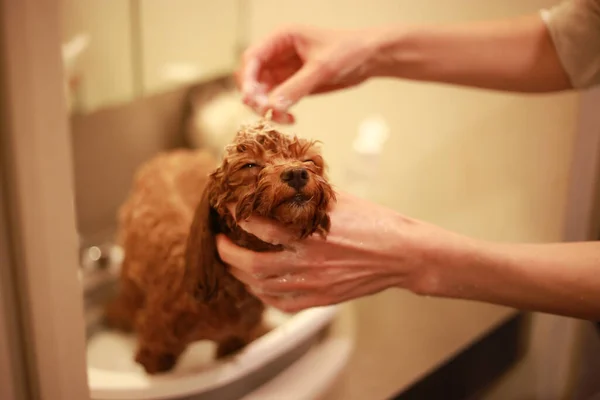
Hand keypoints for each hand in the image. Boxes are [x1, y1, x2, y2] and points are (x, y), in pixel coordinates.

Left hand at [216, 192, 460, 311]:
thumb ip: (309, 196)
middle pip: (252, 266)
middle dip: (227, 254)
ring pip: (263, 288)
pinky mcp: (321, 300)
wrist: (402, 254)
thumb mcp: (340, 201)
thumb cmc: (375, 222)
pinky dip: (264, 296)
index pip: (261, 229)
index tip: (228, 212)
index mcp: (311, 234)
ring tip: (232, 264)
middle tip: (218, 242)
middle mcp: (308, 263)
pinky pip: (282, 305)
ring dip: (241, 276)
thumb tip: (284, 181)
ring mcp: (314, 285)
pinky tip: (257, 287)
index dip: (239, 221)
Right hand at [236, 26, 380, 123]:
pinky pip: (276, 101)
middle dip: (255, 96)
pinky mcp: (293, 86)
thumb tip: (271, 106)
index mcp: (281, 39)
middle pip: (252, 77)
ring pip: (262, 93)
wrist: (369, 58)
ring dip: (266, 108)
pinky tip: (289, 118)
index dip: (247, 79)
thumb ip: (296, 87)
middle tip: (267, 112)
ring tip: (283, 119)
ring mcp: (284, 72)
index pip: (252, 58)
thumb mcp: (321, 68)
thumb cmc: (348, 51)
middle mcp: (278, 55)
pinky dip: (278, 112)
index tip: (250, 98)